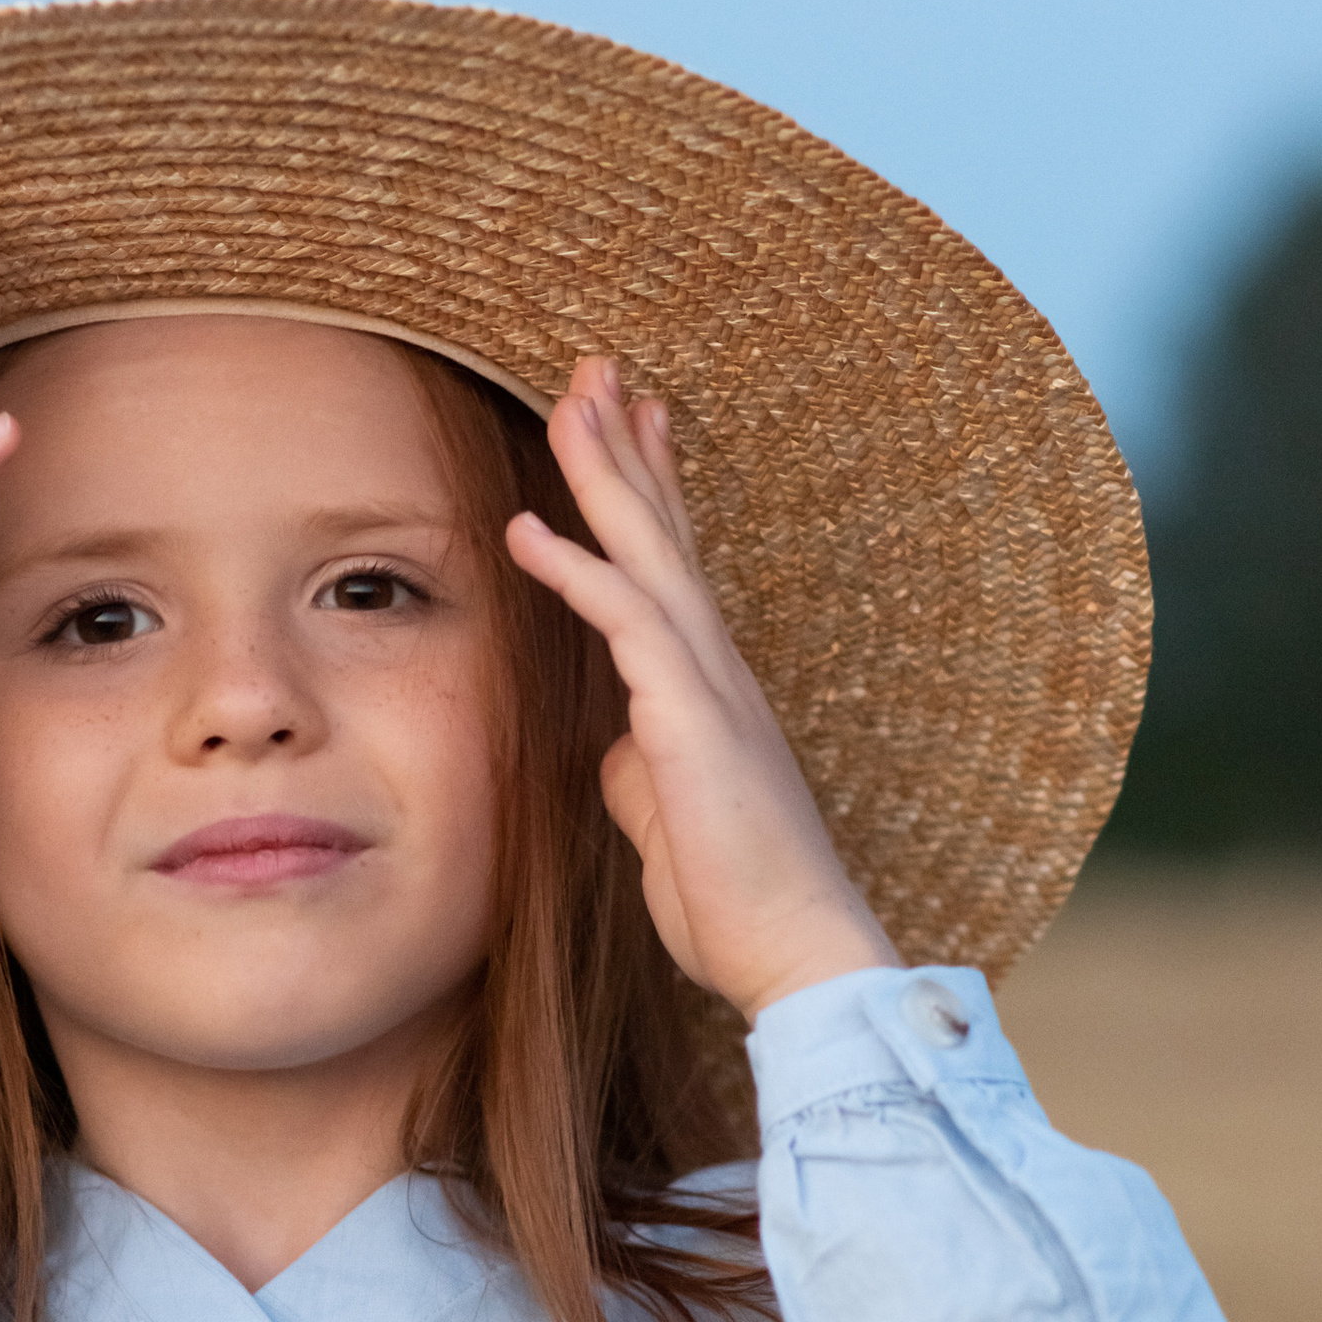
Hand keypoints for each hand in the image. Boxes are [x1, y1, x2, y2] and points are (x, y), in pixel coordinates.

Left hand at [505, 357, 898, 1023]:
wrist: (792, 954)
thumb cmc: (734, 900)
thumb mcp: (663, 817)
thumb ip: (638, 766)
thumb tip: (611, 747)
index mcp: (708, 690)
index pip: (674, 567)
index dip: (652, 490)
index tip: (631, 419)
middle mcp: (716, 669)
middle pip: (665, 532)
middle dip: (629, 445)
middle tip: (599, 367)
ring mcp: (709, 688)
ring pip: (650, 552)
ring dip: (608, 471)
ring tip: (574, 395)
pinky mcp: (692, 722)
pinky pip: (628, 624)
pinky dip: (577, 570)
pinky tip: (528, 527)